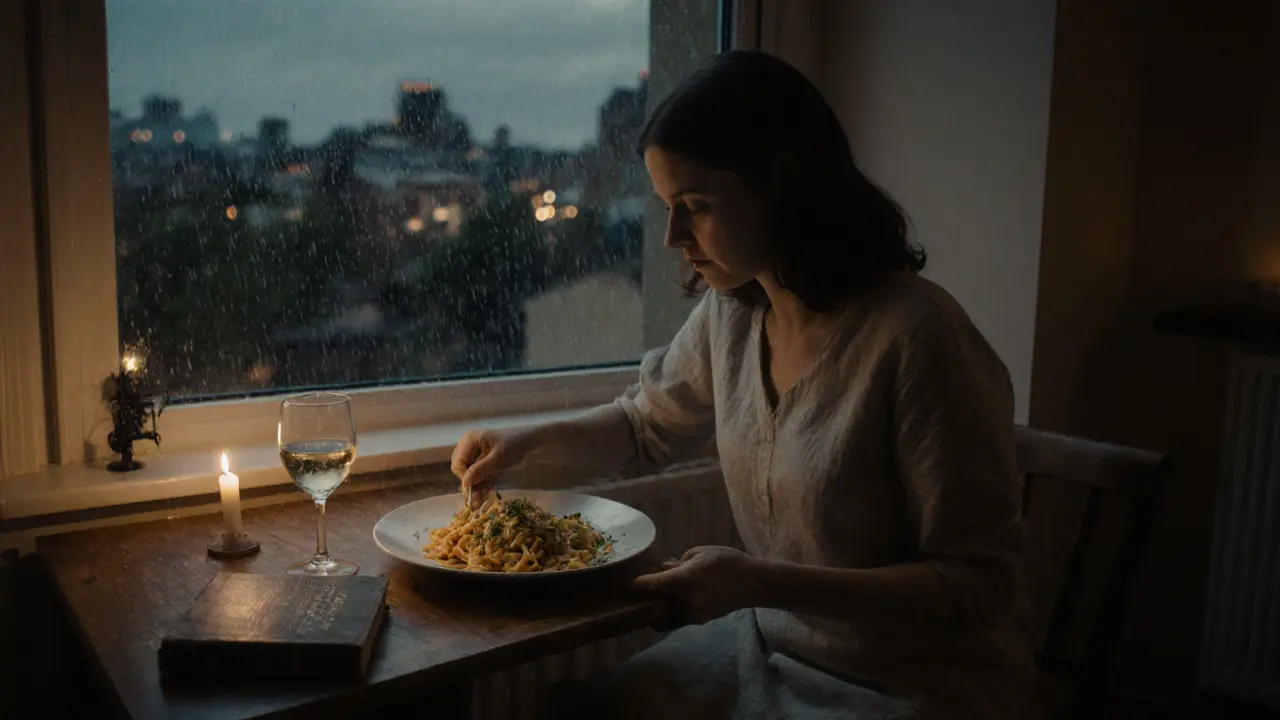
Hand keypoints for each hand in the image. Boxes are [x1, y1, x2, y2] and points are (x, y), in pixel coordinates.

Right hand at [450, 426, 541, 506]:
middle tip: (480, 496)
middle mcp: (468, 445)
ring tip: (483, 498)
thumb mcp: (498, 459)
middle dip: (471, 483)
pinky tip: (486, 492)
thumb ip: (480, 470)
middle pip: (461, 469)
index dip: (465, 477)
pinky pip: (477, 474)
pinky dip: (482, 482)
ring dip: (476, 485)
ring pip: (469, 473)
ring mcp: (475, 452)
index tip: (475, 489)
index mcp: (469, 440)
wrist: (530, 441)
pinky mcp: (482, 460)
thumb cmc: (515, 445)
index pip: (458, 463)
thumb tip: (464, 484)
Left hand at [633, 546, 763, 626]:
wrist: (755, 584)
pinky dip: (674, 611)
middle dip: (649, 600)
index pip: (654, 585)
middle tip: (647, 591)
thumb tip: (665, 569)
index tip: (630, 584)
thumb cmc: (729, 562)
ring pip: (666, 617)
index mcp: (685, 579)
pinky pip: (679, 619)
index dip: (639, 585)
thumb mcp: (702, 553)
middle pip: (656, 606)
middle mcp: (686, 600)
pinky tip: (679, 598)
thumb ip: (680, 562)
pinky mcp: (700, 621)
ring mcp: (694, 614)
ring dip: (661, 609)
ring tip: (664, 594)